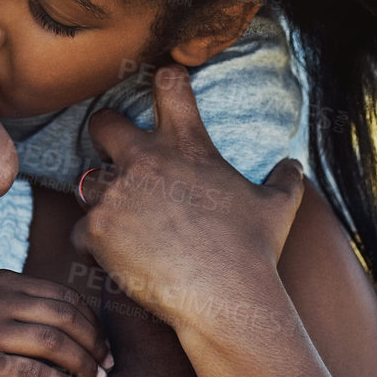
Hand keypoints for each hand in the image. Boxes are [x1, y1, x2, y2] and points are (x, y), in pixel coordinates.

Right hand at [0, 270, 112, 376]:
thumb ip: (30, 309)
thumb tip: (90, 329)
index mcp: (3, 282)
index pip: (64, 296)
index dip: (92, 323)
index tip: (105, 348)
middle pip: (64, 316)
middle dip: (94, 344)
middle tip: (107, 368)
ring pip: (53, 343)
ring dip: (83, 366)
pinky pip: (33, 373)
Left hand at [73, 65, 304, 340]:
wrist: (224, 298)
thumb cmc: (253, 251)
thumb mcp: (278, 208)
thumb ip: (285, 180)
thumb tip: (295, 166)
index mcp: (186, 144)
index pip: (169, 84)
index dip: (163, 79)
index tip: (160, 84)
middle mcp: (145, 160)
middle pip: (102, 123)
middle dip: (104, 135)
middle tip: (114, 154)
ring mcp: (117, 193)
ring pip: (87, 183)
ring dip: (100, 200)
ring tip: (121, 225)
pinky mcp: (97, 230)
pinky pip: (81, 232)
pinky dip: (93, 247)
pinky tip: (113, 261)